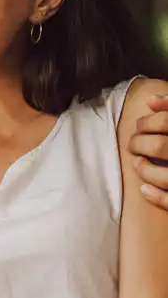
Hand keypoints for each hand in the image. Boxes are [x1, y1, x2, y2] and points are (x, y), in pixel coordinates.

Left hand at [130, 95, 167, 209]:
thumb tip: (151, 100)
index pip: (167, 122)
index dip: (148, 121)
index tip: (138, 124)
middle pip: (162, 147)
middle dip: (140, 144)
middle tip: (133, 143)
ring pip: (166, 177)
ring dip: (145, 171)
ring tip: (137, 163)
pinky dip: (156, 197)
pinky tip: (144, 189)